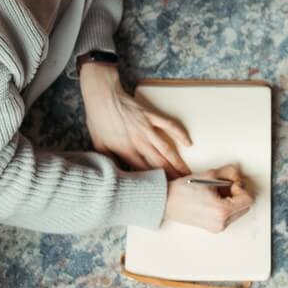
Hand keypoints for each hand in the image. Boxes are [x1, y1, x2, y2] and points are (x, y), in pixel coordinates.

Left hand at [79, 63, 191, 177]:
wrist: (102, 96)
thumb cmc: (98, 120)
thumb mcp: (98, 146)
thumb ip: (109, 162)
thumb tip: (115, 175)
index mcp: (125, 150)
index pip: (143, 172)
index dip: (154, 182)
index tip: (162, 190)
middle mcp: (138, 141)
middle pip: (158, 163)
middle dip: (171, 177)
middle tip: (181, 187)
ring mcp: (147, 128)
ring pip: (166, 149)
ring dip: (178, 162)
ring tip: (187, 173)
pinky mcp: (151, 115)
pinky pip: (169, 125)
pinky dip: (180, 134)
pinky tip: (189, 143)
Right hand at [164, 165, 254, 232]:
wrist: (166, 201)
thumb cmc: (183, 190)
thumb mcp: (210, 174)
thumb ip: (230, 172)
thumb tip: (238, 175)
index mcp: (222, 211)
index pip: (247, 199)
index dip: (241, 188)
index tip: (231, 183)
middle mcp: (221, 223)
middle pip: (244, 206)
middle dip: (237, 194)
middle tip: (223, 186)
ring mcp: (217, 228)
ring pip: (237, 211)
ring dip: (231, 200)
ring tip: (215, 193)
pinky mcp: (212, 228)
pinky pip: (228, 216)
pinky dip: (225, 206)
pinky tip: (212, 199)